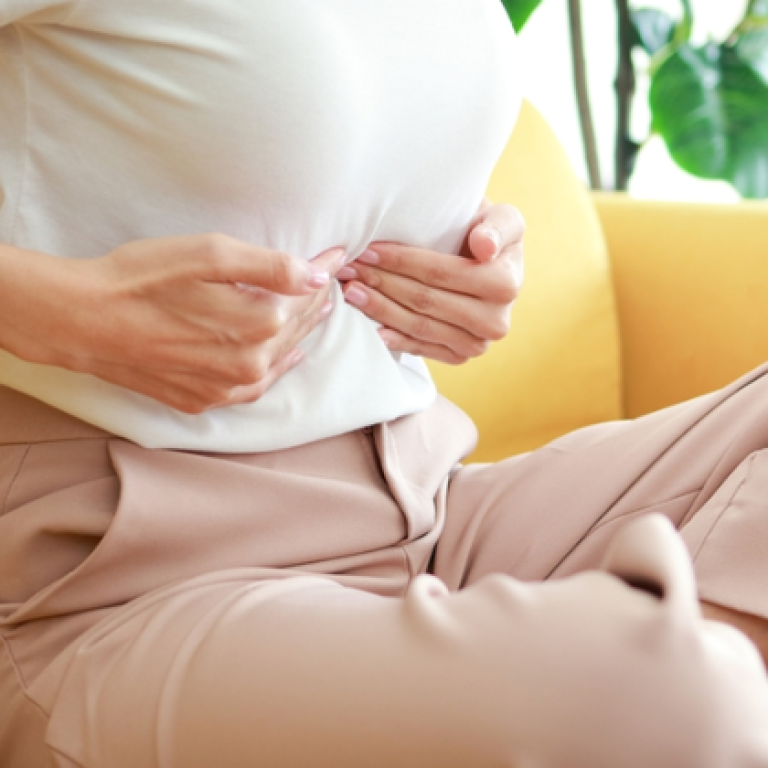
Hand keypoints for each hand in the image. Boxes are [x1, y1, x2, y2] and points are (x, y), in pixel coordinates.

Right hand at [0, 235, 344, 412]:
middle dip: (316, 303)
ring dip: (298, 336)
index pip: (307, 297)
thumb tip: (318, 276)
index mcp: (259, 326)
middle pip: (296, 330)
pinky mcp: (202, 400)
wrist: (84, 321)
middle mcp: (250, 365)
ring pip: (278, 360)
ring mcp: (225, 388)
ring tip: (313, 315)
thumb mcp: (209, 254)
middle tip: (329, 283)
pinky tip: (280, 358)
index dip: (324, 272)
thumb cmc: (143, 278)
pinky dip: (271, 369)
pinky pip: (251, 387)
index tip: (338, 254)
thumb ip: (271, 267)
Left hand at [338, 203, 524, 363]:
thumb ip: (497, 226)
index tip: (367, 249)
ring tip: (350, 291)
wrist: (493, 268)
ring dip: (379, 309)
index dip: (400, 261)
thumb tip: (484, 248)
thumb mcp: (503, 220)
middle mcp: (495, 321)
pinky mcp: (461, 357)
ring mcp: (478, 344)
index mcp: (505, 284)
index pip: (439, 272)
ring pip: (418, 326)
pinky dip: (394, 338)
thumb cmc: (488, 234)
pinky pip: (421, 348)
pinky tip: (371, 328)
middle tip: (348, 270)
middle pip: (424, 300)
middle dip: (381, 283)